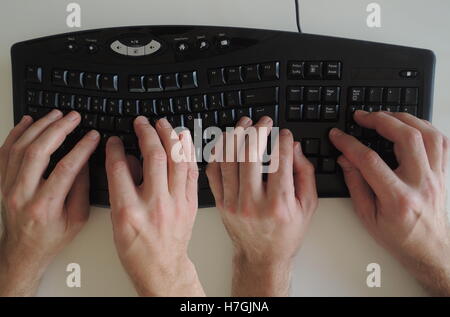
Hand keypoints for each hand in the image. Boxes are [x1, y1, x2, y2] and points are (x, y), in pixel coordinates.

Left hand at [0, 110, 98, 295]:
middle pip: (38, 152)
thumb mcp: (77, 218)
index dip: (81, 148)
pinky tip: (27, 122)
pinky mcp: (2, 182)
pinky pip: (4, 152)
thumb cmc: (51, 237)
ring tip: (55, 115)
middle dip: (58, 129)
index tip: (92, 136)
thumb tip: (84, 160)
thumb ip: (81, 189)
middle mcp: (22, 194)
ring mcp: (8, 187)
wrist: (23, 250)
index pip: (65, 168)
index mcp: (44, 206)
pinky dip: (16, 133)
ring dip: (39, 127)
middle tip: (72, 117)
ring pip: (19, 148)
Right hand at [105, 116, 203, 296]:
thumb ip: (121, 188)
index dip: (116, 148)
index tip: (116, 140)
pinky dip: (188, 152)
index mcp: (128, 211)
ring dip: (170, 137)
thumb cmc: (137, 249)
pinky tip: (184, 139)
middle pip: (153, 158)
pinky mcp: (190, 203)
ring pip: (177, 160)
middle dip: (147, 133)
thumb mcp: (117, 222)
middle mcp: (154, 204)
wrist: (161, 267)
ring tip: (163, 124)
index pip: (120, 168)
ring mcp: (176, 203)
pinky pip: (192, 172)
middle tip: (142, 123)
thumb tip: (128, 159)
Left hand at [206, 116, 317, 295]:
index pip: (280, 161)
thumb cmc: (286, 234)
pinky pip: (214, 173)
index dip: (282, 141)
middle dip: (257, 131)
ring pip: (229, 160)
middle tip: (263, 121)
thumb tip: (295, 148)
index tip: (284, 132)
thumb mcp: (307, 207)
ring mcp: (233, 203)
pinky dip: (217, 154)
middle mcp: (254, 203)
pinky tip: (225, 143)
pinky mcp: (220, 203)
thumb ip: (305, 175)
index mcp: (279, 204)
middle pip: (251, 156)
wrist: (262, 257)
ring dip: (235, 137)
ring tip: (243, 125)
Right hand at [330, 110, 449, 295]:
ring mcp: (436, 176)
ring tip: (385, 116)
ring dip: (405, 118)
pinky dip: (425, 127)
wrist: (428, 248)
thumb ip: (355, 184)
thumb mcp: (367, 215)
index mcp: (398, 198)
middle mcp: (421, 183)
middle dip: (381, 120)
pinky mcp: (443, 173)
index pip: (370, 161)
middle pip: (406, 138)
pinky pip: (441, 142)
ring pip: (428, 134)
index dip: (350, 144)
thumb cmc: (398, 236)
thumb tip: (345, 158)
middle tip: (363, 116)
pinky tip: (409, 124)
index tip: (338, 135)